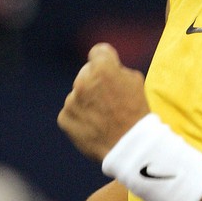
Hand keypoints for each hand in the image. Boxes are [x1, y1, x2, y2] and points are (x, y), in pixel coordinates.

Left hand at [58, 43, 149, 160]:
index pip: (98, 52)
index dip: (106, 61)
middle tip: (109, 102)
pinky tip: (94, 127)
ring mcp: (71, 101)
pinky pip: (71, 112)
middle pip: (86, 74)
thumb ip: (117, 69)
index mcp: (102, 68)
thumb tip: (105, 66)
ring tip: (104, 118)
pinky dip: (80, 118)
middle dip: (95, 83)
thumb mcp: (136, 81)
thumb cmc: (137, 114)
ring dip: (87, 102)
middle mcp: (83, 81)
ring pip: (78, 95)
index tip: (109, 72)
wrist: (129, 148)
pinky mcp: (64, 118)